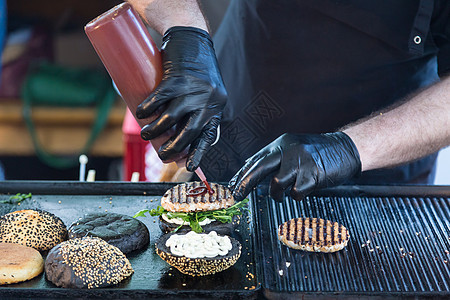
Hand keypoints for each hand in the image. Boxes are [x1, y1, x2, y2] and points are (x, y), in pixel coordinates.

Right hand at [136, 26, 226, 170]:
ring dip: (155, 131)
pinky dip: (148, 108)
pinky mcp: (179, 77)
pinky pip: (161, 98)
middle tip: (161, 154)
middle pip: (190, 132)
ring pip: (172, 118)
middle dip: (173, 149)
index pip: (209, 136)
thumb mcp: (204, 91)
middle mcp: (209, 100)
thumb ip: (195, 110)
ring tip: (145, 134)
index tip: (190, 167)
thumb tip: (177, 136)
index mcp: (216, 107)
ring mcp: (194, 89)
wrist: (191, 35)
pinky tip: (140, 113)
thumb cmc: (194, 68)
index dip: (198, 153)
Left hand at [228, 132, 360, 201]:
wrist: (345, 148)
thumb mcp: (292, 149)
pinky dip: (295, 195)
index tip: (232, 186)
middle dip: (245, 183)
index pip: (255, 159)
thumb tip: (250, 171)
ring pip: (277, 182)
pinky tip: (299, 192)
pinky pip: (296, 191)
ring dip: (276, 194)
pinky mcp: (313, 173)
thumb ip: (274, 160)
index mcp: (281, 144)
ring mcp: (301, 161)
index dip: (242, 174)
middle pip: (260, 167)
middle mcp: (289, 150)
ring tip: (280, 196)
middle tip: (237, 195)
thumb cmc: (317, 153)